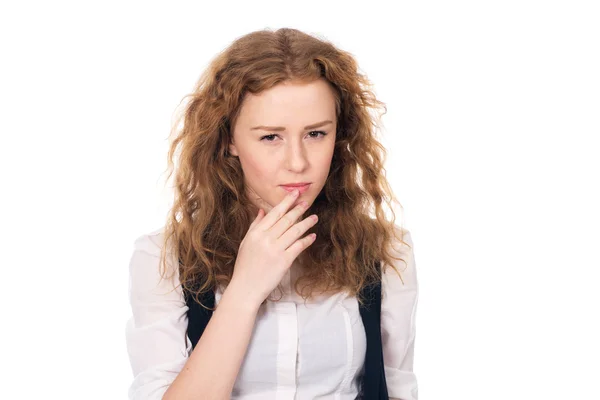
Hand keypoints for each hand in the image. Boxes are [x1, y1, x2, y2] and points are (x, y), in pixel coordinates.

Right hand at [227, 189, 317, 306]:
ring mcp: (275, 250)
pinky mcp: (284, 261)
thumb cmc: (245, 266)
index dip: (286, 202)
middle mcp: (266, 239)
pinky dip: (306, 240)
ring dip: (306, 223)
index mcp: (256, 233)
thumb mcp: (246, 243)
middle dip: (298, 210)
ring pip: (295, 231)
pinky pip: (298, 246)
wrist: (246, 288)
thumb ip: (254, 226)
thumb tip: (261, 210)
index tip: (294, 194)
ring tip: (314, 217)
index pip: (274, 213)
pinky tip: (312, 236)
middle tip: (306, 203)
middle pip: (286, 220)